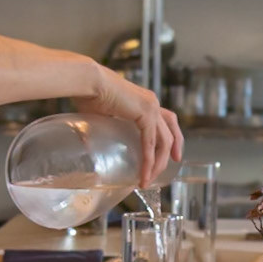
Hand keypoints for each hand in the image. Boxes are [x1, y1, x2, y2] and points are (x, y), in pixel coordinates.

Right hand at [77, 67, 183, 185]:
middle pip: (171, 132)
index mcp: (145, 101)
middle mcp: (152, 103)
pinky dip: (149, 160)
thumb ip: (104, 128)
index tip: (174, 155)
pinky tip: (144, 173)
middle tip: (164, 171)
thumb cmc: (89, 95)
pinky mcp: (145, 113)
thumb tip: (88, 144)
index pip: (168, 121)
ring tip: (149, 179)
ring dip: (159, 162)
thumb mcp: (103, 115)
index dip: (174, 138)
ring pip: (164, 141)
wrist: (88, 82)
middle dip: (171, 153)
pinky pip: (151, 142)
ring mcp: (151, 107)